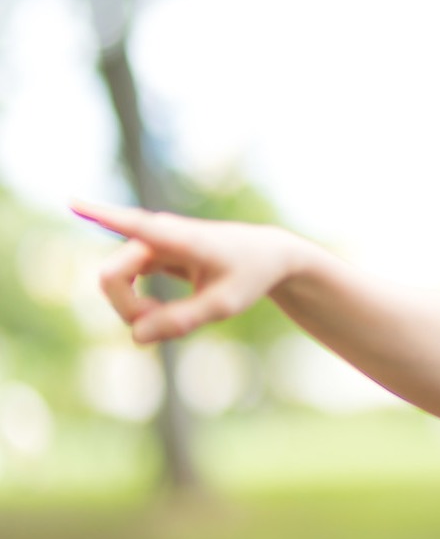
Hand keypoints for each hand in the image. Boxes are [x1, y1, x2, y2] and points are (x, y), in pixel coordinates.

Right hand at [72, 201, 295, 343]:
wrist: (268, 256)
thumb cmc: (250, 275)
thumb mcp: (224, 306)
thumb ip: (183, 321)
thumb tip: (136, 336)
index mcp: (179, 238)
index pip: (134, 225)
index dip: (101, 216)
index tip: (72, 201)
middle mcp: (158, 234)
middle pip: (111, 277)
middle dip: (126, 309)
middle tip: (159, 328)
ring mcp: (152, 242)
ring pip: (114, 281)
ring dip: (132, 308)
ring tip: (167, 320)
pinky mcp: (152, 253)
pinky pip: (126, 283)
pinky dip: (138, 305)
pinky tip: (160, 314)